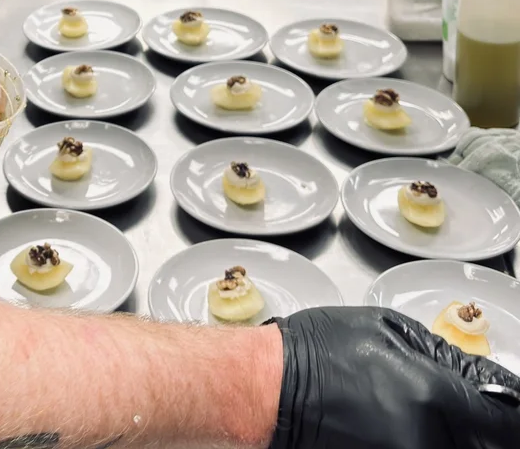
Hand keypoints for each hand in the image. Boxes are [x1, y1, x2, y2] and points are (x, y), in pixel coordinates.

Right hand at [270, 307, 519, 448]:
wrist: (271, 388)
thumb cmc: (320, 349)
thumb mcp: (386, 329)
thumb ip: (445, 356)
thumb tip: (490, 385)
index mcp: (430, 395)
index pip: (502, 421)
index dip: (510, 414)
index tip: (508, 408)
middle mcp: (427, 438)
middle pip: (484, 444)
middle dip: (483, 428)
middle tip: (461, 408)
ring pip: (456, 448)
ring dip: (455, 432)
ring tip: (415, 408)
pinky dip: (429, 438)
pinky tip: (404, 422)